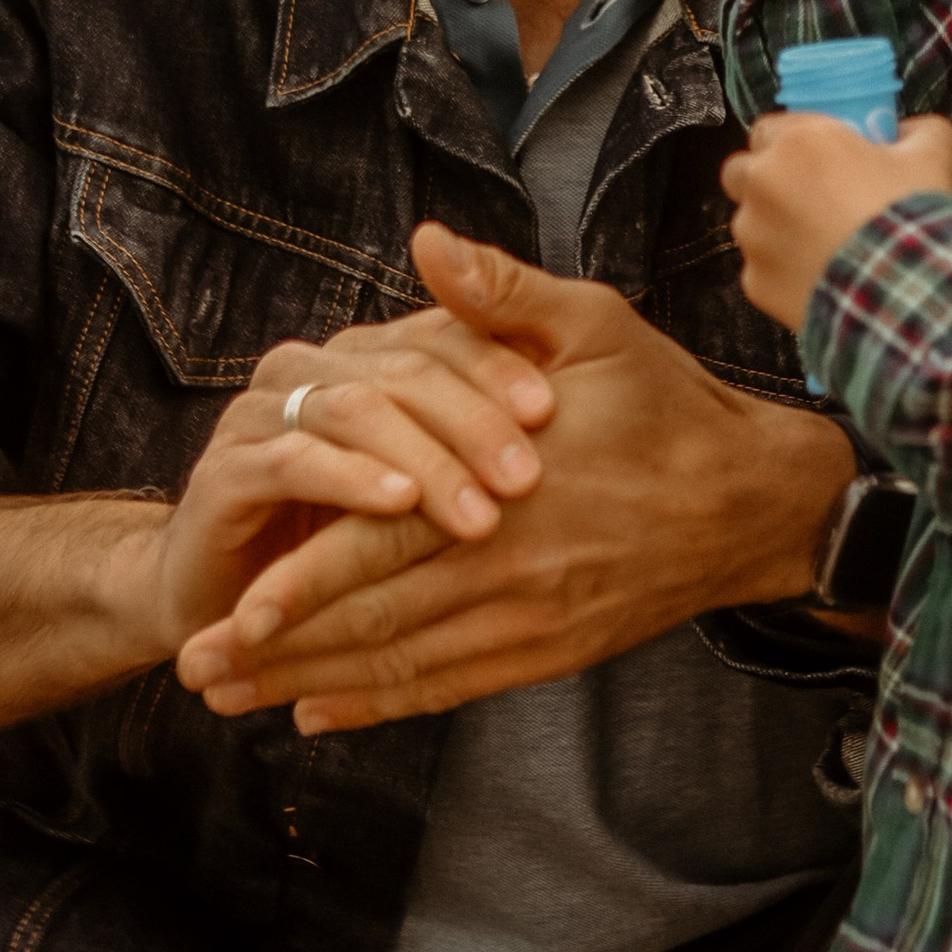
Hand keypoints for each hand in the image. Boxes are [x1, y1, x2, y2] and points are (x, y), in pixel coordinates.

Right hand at [141, 304, 557, 668]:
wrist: (242, 607)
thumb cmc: (358, 538)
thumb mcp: (431, 475)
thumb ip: (479, 411)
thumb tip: (544, 364)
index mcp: (367, 356)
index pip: (441, 336)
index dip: (497, 366)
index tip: (553, 412)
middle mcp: (312, 371)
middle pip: (402, 369)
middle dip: (472, 420)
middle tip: (529, 477)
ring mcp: (262, 416)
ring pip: (354, 410)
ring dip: (423, 459)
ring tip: (479, 512)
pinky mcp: (225, 473)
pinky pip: (293, 460)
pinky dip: (351, 479)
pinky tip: (398, 505)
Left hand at [172, 222, 857, 731]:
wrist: (754, 502)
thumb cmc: (668, 404)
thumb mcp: (596, 325)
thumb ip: (499, 296)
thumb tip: (425, 241)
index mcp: (511, 487)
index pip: (390, 539)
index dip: (309, 579)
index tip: (234, 603)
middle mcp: (512, 567)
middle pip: (377, 619)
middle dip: (279, 648)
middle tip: (196, 668)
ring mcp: (531, 619)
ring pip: (404, 662)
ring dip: (310, 682)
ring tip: (231, 699)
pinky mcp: (550, 651)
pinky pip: (452, 688)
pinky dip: (382, 704)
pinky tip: (319, 711)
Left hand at [721, 113, 951, 329]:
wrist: (903, 295)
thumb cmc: (910, 217)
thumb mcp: (932, 157)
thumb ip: (916, 130)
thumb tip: (908, 131)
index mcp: (798, 143)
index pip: (767, 129)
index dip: (791, 143)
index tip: (817, 159)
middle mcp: (763, 183)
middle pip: (741, 172)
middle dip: (766, 181)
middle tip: (807, 197)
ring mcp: (753, 235)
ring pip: (750, 222)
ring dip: (775, 228)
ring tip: (821, 245)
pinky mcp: (754, 281)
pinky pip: (761, 268)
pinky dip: (783, 271)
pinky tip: (820, 276)